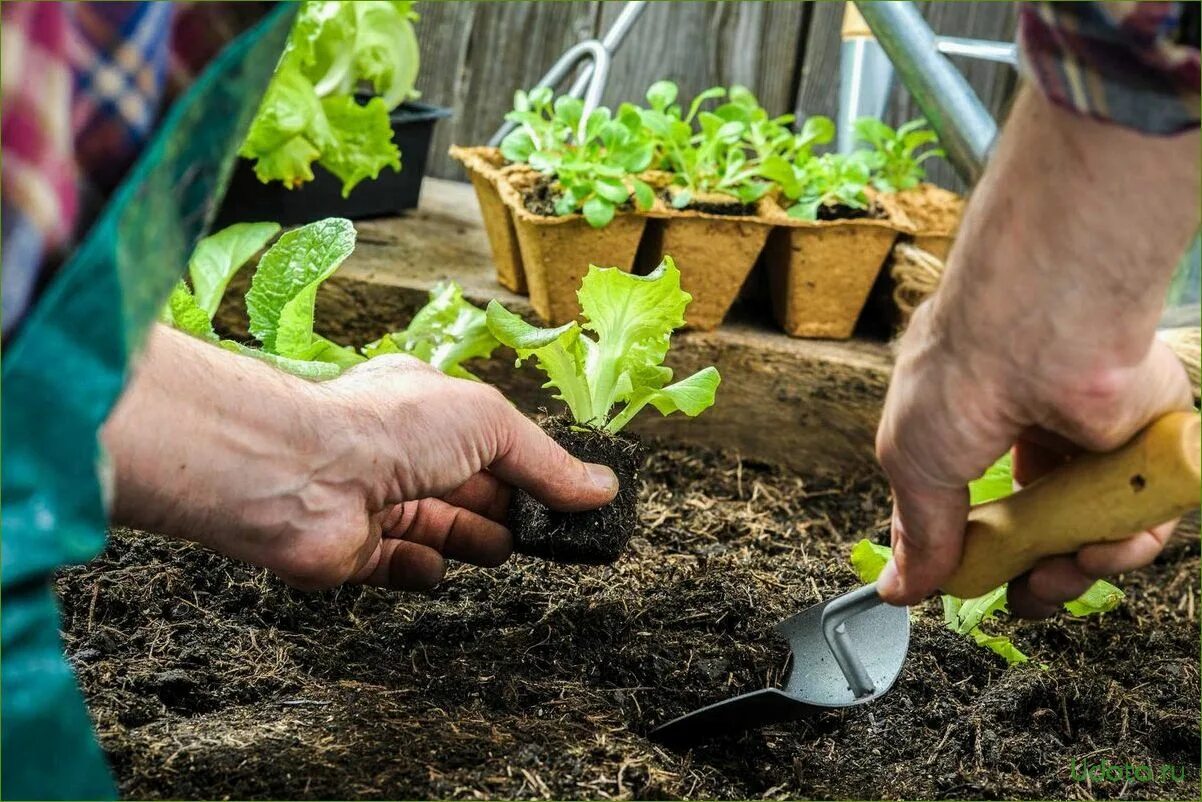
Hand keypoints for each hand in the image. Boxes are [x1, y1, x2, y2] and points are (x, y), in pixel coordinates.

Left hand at [103, 328, 617, 590]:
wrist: (301, 477)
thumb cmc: (388, 429)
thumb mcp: (490, 424)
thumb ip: (546, 462)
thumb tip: (600, 487)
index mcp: (428, 405)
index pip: (492, 439)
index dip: (530, 466)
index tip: (569, 497)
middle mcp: (401, 451)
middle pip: (471, 488)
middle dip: (509, 508)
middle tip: (548, 533)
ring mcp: (378, 502)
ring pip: (442, 528)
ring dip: (473, 539)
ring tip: (498, 547)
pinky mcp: (356, 552)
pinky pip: (401, 567)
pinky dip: (421, 570)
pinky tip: (432, 566)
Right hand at [875, 88, 1197, 615]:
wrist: (1037, 333)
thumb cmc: (960, 375)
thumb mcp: (912, 467)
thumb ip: (917, 536)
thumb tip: (899, 589)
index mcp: (977, 431)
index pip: (985, 508)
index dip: (983, 555)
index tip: (976, 582)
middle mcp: (1038, 436)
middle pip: (1046, 532)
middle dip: (1035, 576)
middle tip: (1028, 591)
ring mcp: (1097, 442)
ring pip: (1097, 531)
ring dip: (1080, 567)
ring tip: (1062, 572)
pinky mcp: (1150, 445)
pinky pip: (1148, 516)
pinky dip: (1128, 545)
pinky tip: (1103, 545)